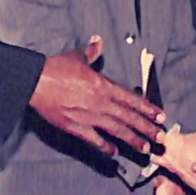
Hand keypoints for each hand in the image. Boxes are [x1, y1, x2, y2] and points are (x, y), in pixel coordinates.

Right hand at [30, 35, 164, 154]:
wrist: (35, 82)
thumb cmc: (55, 69)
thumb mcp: (76, 57)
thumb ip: (91, 52)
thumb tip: (98, 41)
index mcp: (103, 86)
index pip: (132, 100)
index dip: (147, 109)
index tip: (159, 116)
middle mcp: (100, 103)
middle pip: (129, 117)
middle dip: (146, 128)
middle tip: (160, 138)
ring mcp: (89, 117)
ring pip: (116, 130)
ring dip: (132, 140)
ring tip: (144, 149)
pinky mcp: (75, 127)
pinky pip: (94, 140)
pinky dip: (105, 147)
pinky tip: (114, 153)